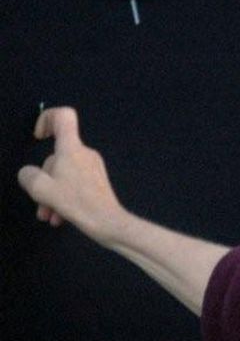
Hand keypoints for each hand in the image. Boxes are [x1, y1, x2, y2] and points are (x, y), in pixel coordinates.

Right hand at [17, 107, 128, 244]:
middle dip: (44, 179)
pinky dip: (64, 198)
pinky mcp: (98, 182)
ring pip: (63, 174)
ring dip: (52, 194)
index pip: (64, 116)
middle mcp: (85, 153)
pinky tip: (60, 218)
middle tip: (41, 202)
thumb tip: (29, 174)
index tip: (38, 136)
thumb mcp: (42, 189)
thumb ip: (29, 176)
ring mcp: (93, 168)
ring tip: (49, 216)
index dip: (47, 118)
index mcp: (72, 148)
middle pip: (56, 156)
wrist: (109, 223)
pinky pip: (74, 184)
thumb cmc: (76, 203)